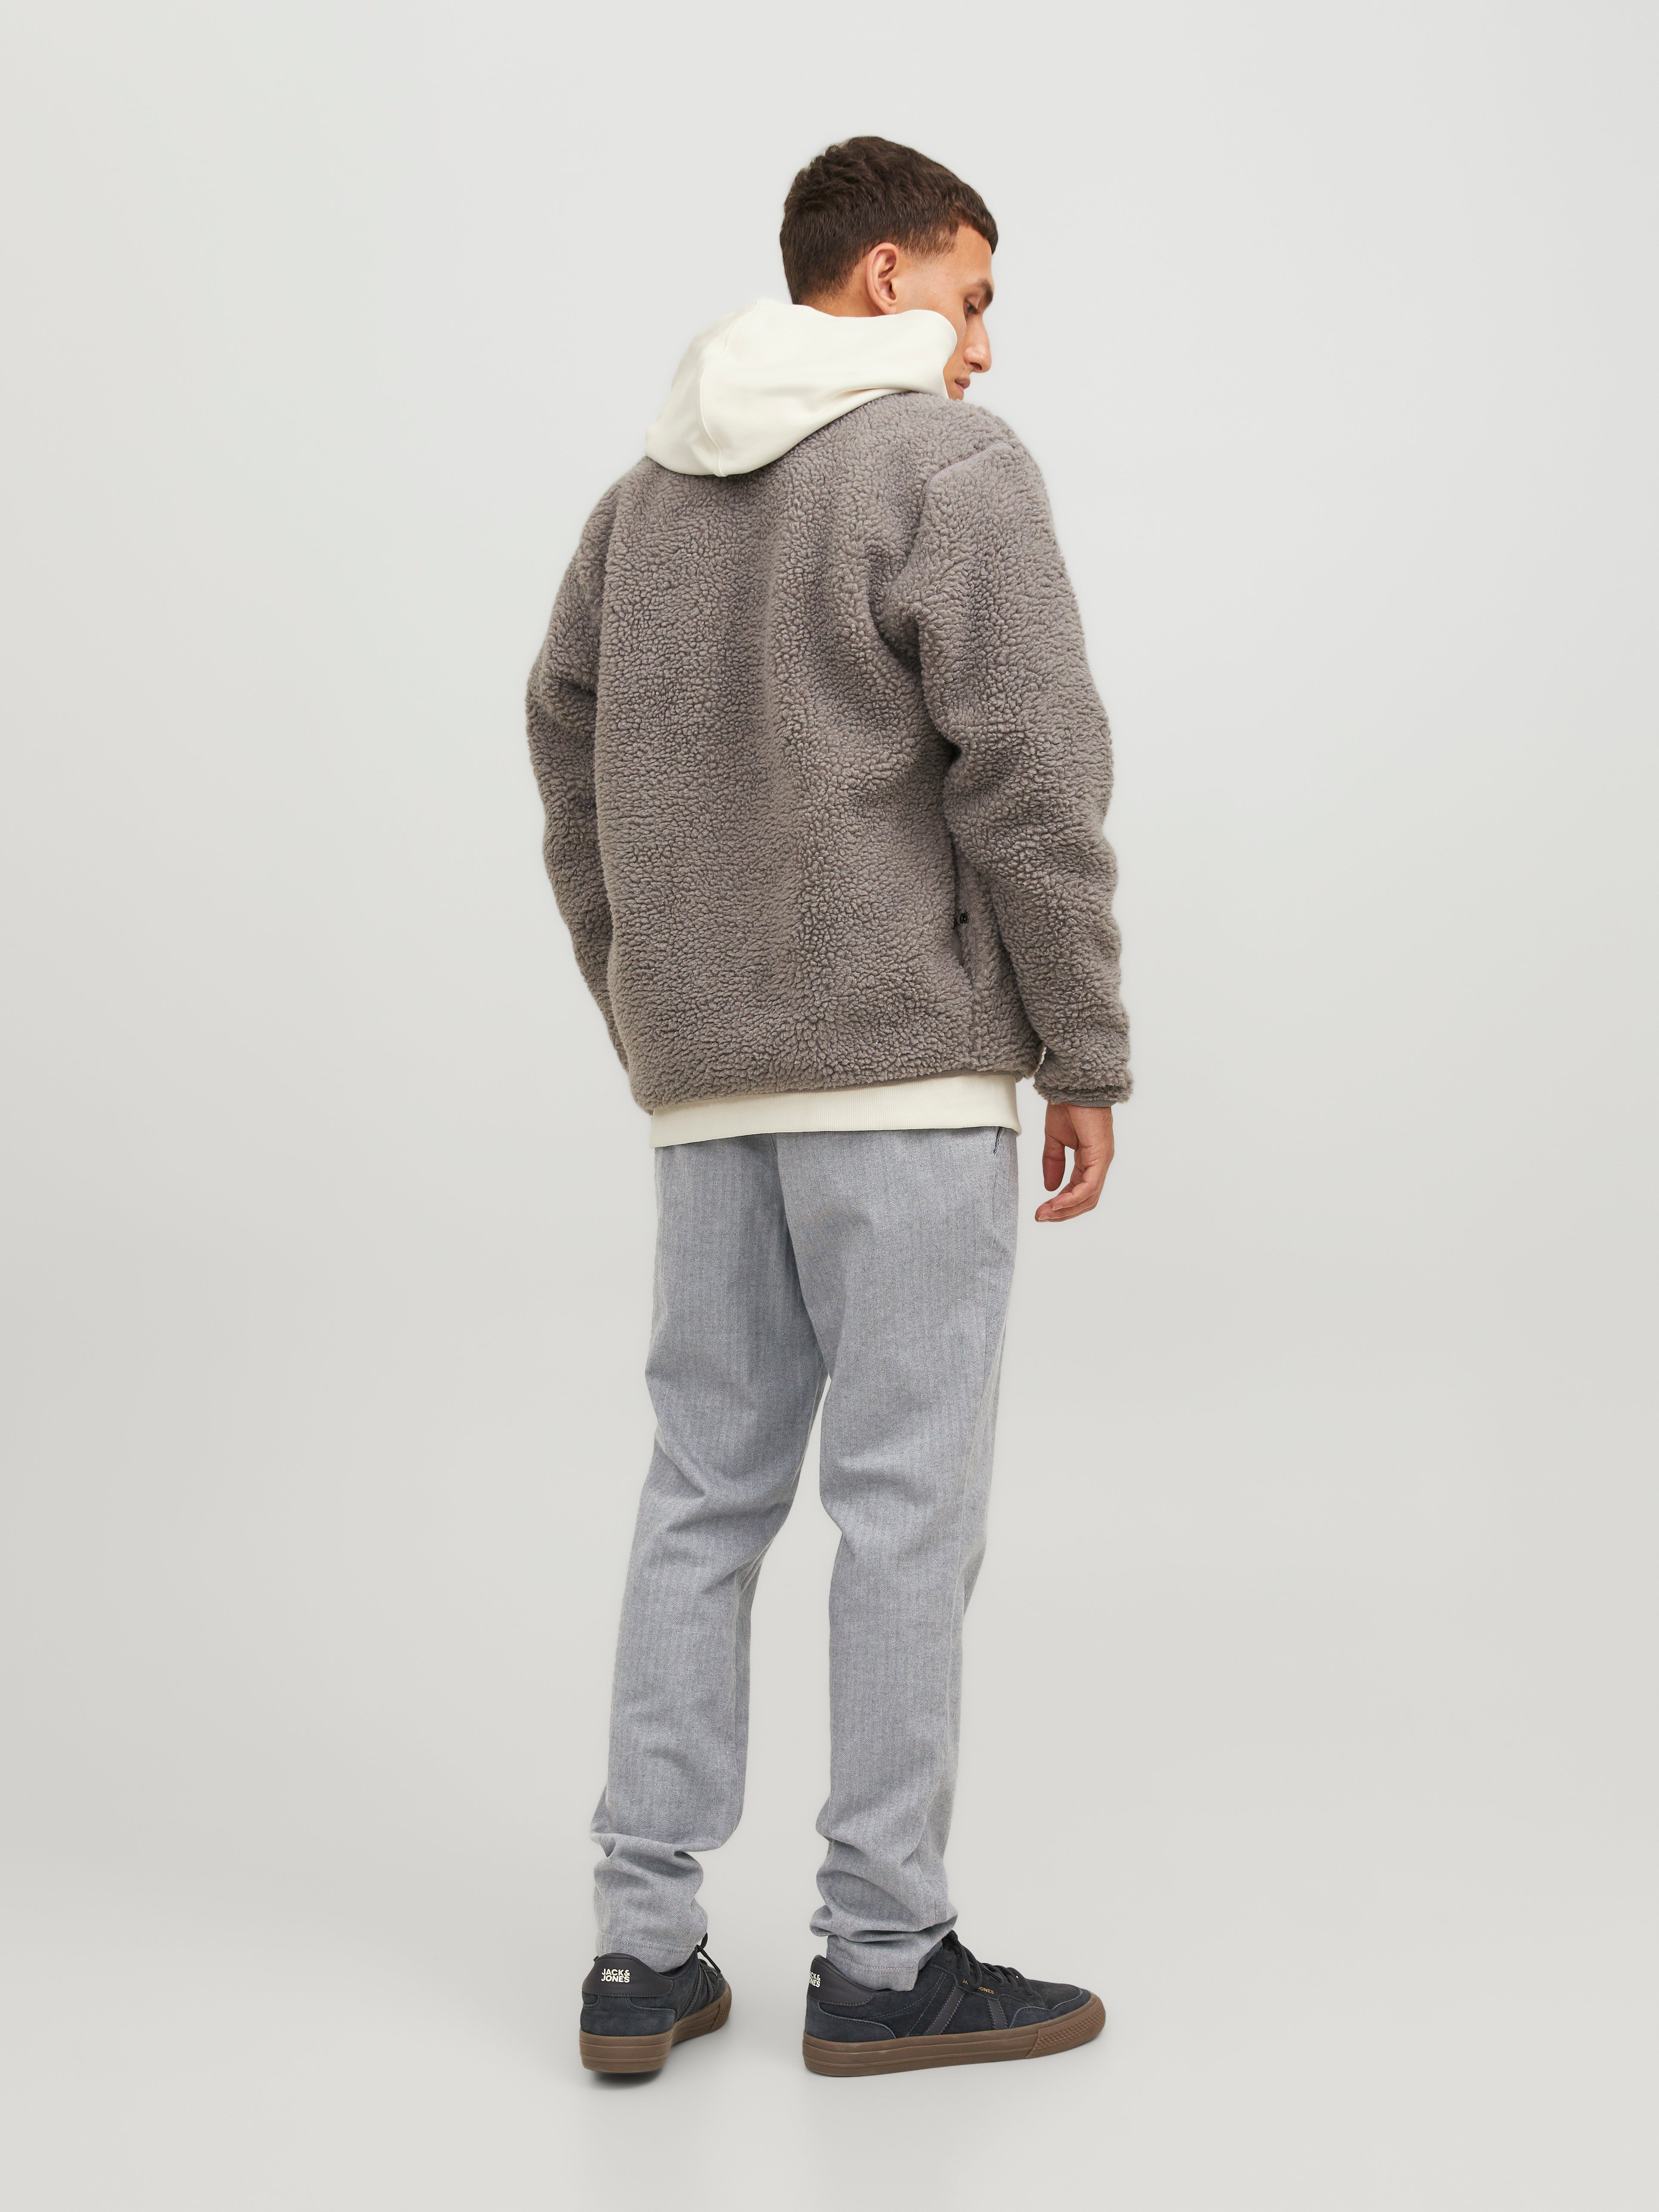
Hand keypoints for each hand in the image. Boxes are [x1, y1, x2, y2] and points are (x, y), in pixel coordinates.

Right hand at [1036, 1102, 1114, 1222]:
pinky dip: (1072, 1198)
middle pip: (1086, 1200)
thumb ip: (1053, 1162)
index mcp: (1090, 1160)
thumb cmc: (1068, 1106)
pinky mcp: (1101, 1156)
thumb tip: (1050, 1187)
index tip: (1040, 1211)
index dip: (1061, 1204)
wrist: (1074, 1085)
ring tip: (1046, 1213)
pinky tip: (1057, 1203)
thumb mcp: (1055, 1139)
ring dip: (1066, 1209)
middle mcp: (1099, 1163)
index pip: (1079, 1191)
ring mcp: (1102, 1160)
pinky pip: (1089, 1185)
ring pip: (1088, 1197)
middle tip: (1041, 1216)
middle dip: (1063, 1213)